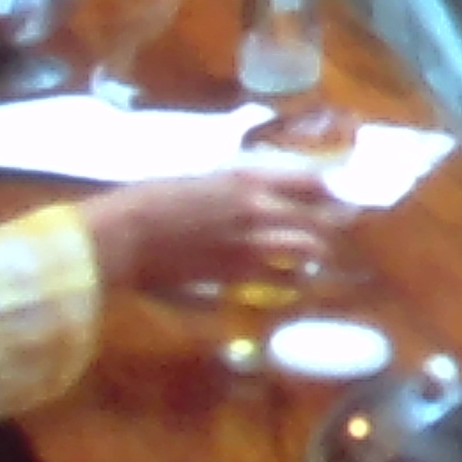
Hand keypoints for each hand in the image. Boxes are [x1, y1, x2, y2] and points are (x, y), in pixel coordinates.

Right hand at [77, 163, 342, 296]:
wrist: (126, 235)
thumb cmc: (151, 199)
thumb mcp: (201, 181)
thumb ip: (233, 188)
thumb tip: (252, 196)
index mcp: (247, 179)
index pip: (310, 181)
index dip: (328, 191)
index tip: (334, 195)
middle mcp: (259, 208)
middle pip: (318, 217)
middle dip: (331, 224)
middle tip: (333, 229)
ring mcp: (252, 243)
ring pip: (308, 249)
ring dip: (316, 253)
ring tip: (316, 257)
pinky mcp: (238, 274)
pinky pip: (282, 279)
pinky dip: (292, 280)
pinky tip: (294, 282)